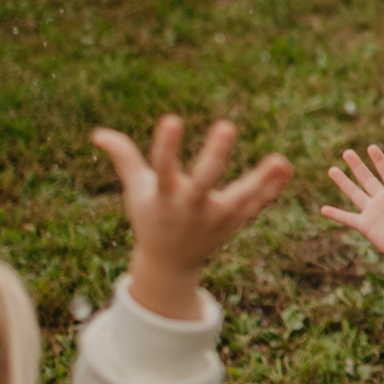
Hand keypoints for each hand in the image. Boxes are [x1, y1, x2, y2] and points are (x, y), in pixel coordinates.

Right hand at [91, 116, 292, 320]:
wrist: (170, 264)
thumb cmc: (152, 217)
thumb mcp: (136, 190)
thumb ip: (123, 158)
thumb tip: (97, 133)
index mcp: (164, 197)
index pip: (162, 168)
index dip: (165, 146)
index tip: (171, 119)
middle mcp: (190, 208)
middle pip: (203, 181)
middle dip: (214, 156)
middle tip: (226, 126)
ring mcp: (215, 218)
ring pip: (239, 198)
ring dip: (259, 180)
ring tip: (279, 160)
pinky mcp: (233, 223)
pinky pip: (255, 206)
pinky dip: (271, 190)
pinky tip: (287, 168)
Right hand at [317, 145, 383, 284]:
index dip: (379, 160)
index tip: (371, 147)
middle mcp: (383, 199)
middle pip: (367, 178)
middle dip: (357, 165)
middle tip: (347, 152)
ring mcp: (373, 212)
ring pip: (355, 193)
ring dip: (343, 182)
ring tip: (332, 169)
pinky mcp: (366, 226)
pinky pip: (348, 218)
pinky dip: (336, 214)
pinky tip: (323, 209)